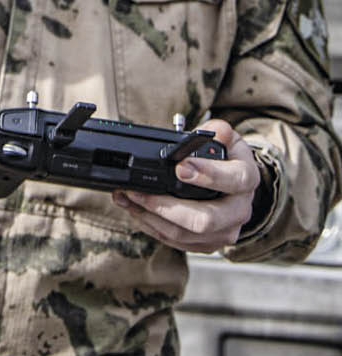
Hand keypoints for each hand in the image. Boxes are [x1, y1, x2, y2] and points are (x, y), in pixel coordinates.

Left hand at [112, 119, 260, 252]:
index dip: (207, 175)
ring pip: (186, 234)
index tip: (180, 168)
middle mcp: (239, 210)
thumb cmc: (227, 159)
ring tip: (128, 198)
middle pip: (205, 220)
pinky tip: (136, 210)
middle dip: (166, 206)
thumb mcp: (228, 139)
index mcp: (246, 179)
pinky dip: (152, 227)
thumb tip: (217, 130)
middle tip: (139, 191)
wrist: (236, 186)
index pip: (233, 180)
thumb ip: (219, 131)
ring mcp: (224, 231)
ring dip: (151, 218)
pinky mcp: (208, 244)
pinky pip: (177, 241)